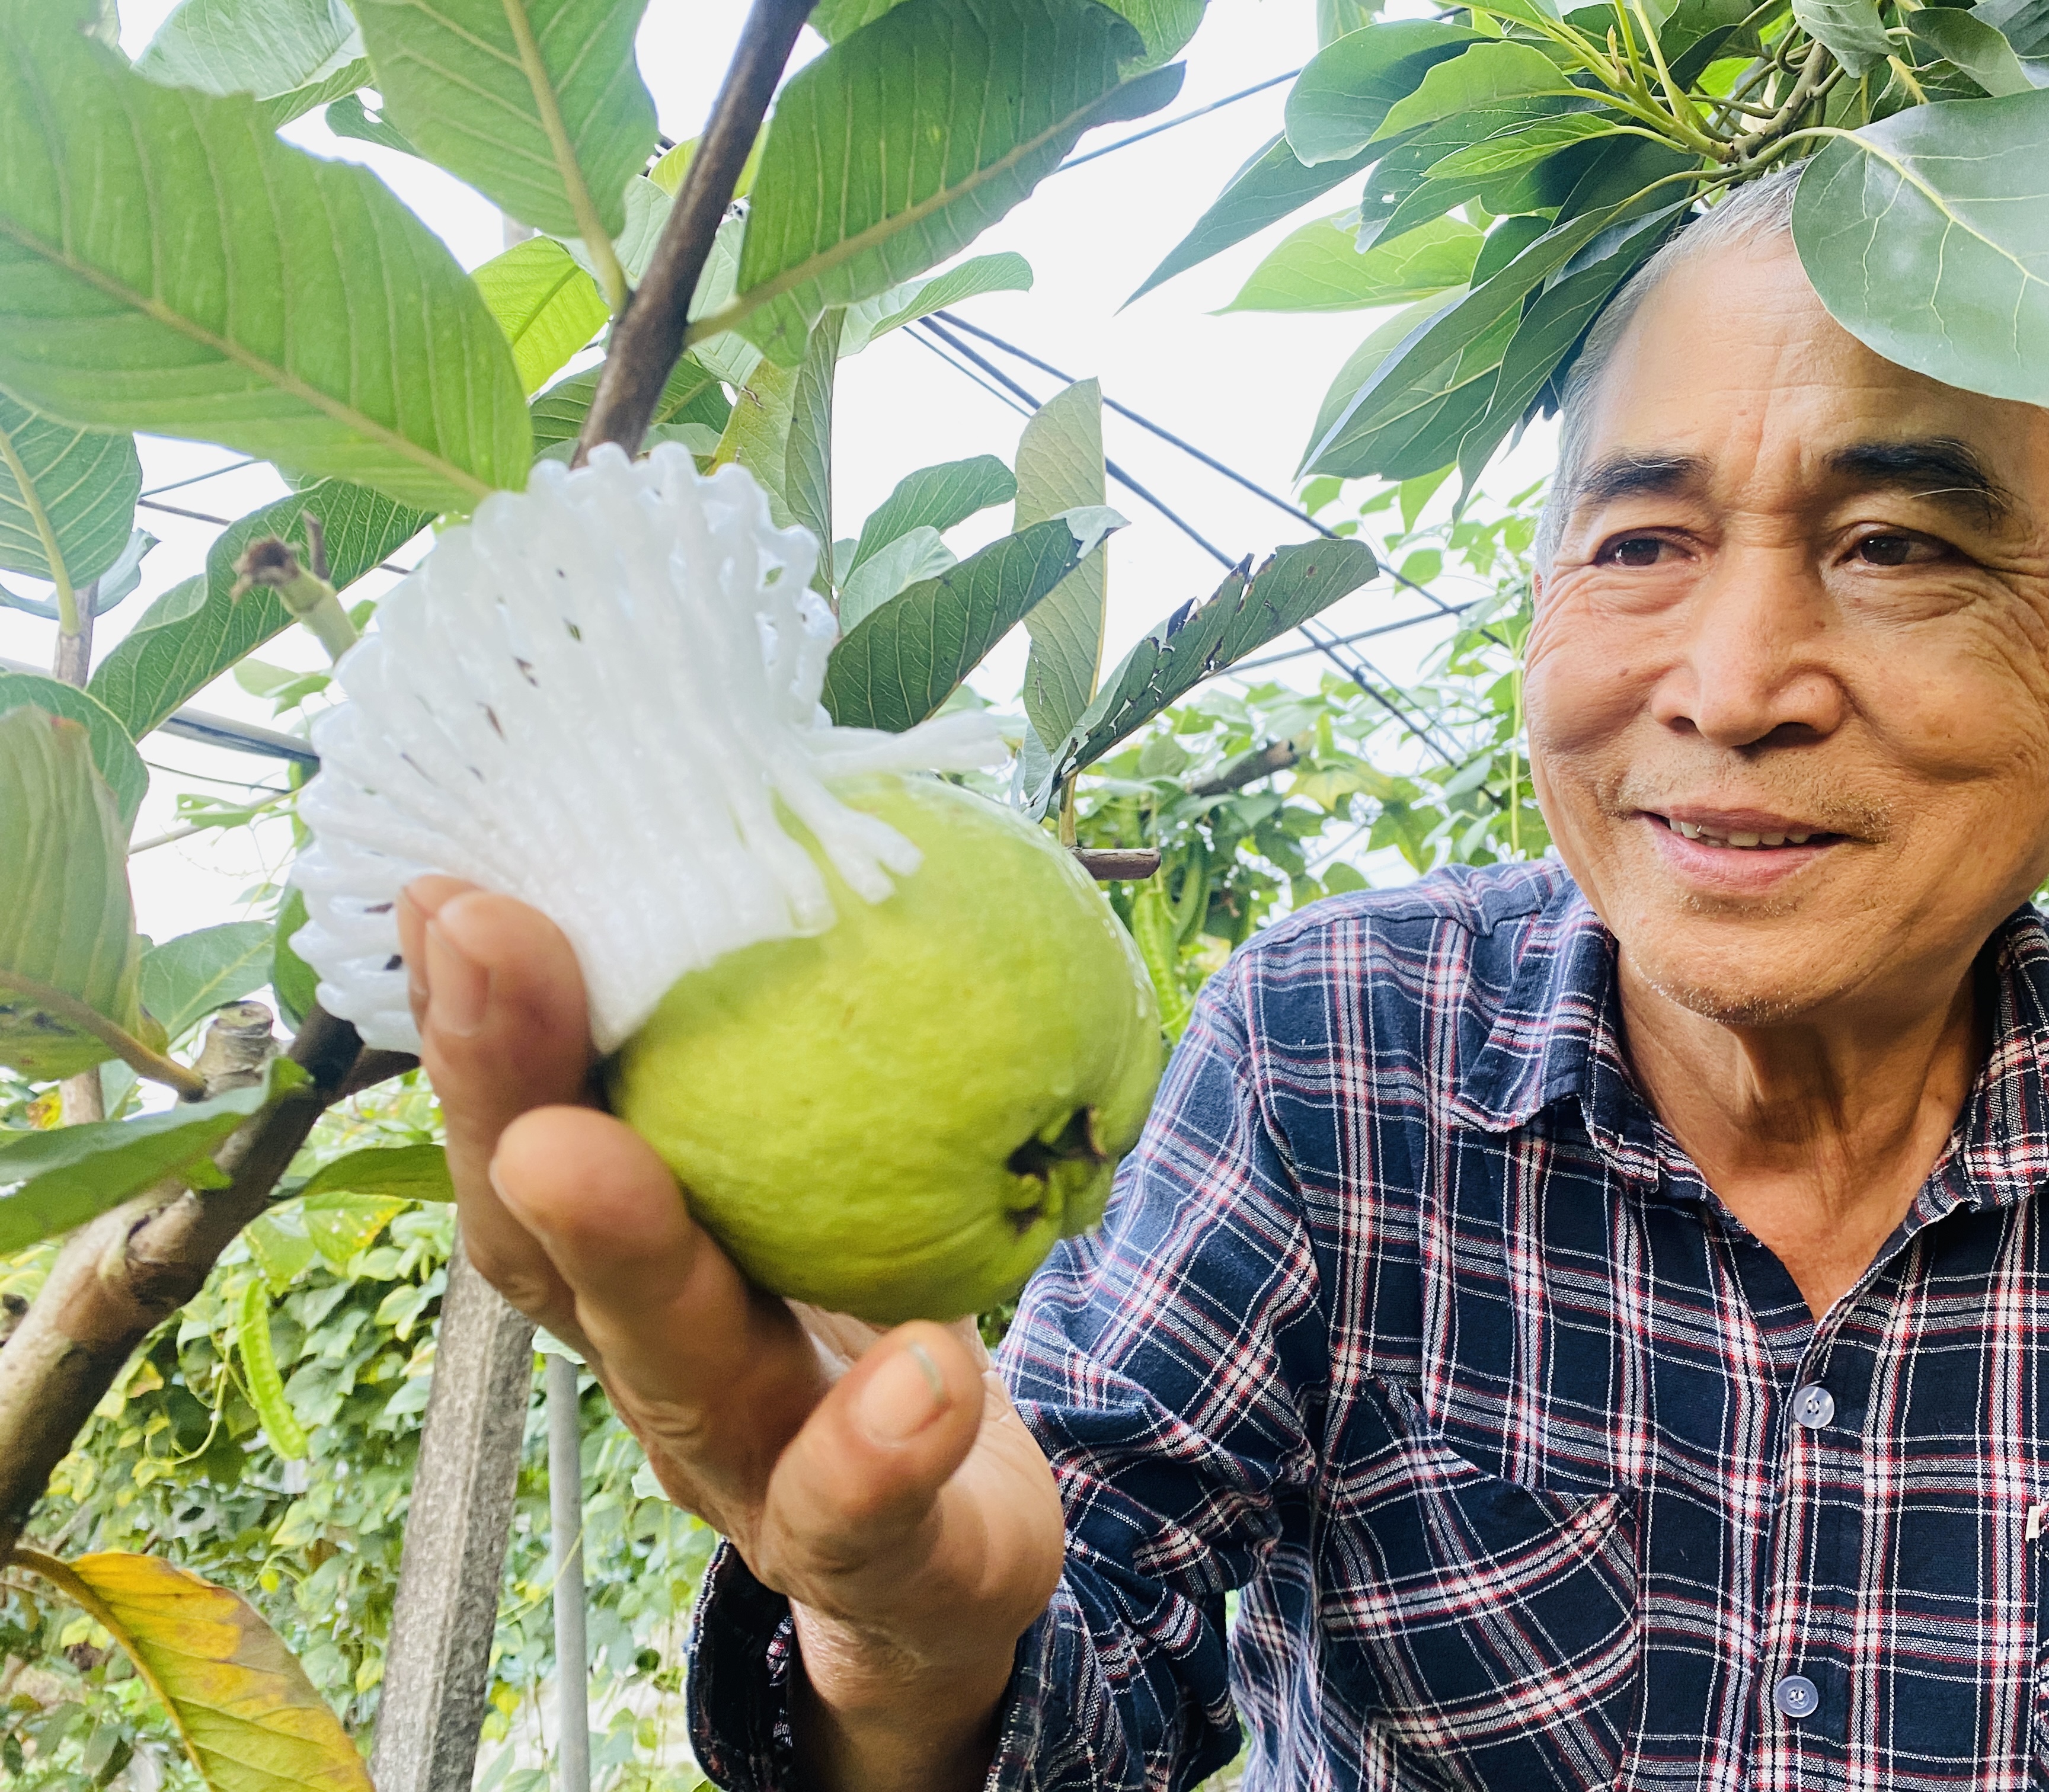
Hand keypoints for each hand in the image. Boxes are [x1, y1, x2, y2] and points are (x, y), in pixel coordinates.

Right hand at [395, 876, 1065, 1790]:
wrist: (961, 1561)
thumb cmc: (874, 1327)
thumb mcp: (832, 1166)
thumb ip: (794, 1036)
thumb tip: (779, 814)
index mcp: (637, 1264)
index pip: (535, 1138)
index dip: (486, 1024)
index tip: (455, 884)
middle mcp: (660, 1369)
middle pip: (555, 1252)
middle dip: (508, 1094)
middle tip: (487, 951)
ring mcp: (758, 1475)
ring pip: (682, 1382)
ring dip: (634, 1262)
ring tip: (595, 1157)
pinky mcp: (883, 1562)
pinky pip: (869, 1519)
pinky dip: (882, 1448)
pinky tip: (926, 1368)